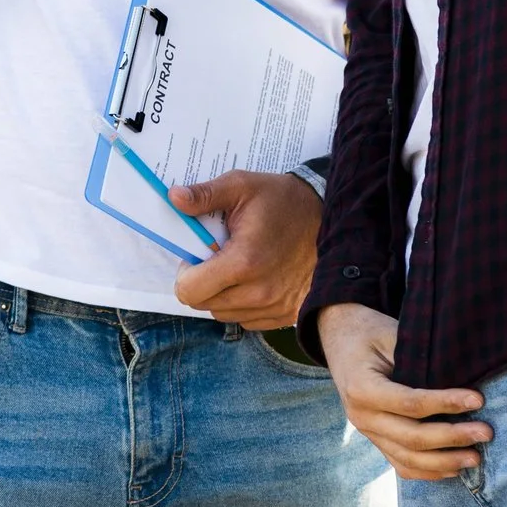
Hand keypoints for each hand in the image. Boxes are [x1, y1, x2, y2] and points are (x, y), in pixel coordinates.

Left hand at [169, 169, 318, 328]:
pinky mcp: (287, 315)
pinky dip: (242, 304)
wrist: (333, 220)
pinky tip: (254, 279)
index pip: (189, 291)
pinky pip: (247, 320)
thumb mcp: (242, 186)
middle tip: (216, 258)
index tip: (196, 257)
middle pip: (203, 304)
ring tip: (236, 267)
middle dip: (201, 282)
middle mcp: (259, 292)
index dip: (184, 274)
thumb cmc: (283, 201)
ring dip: (221, 295)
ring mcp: (275, 308)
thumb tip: (173, 198)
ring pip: (224, 314)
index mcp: (243, 262)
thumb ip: (205, 195)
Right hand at [316, 303, 491, 479]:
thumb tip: (462, 379)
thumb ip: (418, 360)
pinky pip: (402, 465)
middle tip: (486, 433)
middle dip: (453, 437)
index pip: (410, 403)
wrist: (341, 339)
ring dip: (445, 462)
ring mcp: (366, 432)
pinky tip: (455, 469)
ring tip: (476, 458)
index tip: (478, 399)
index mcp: (361, 387)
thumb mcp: (391, 335)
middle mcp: (361, 416)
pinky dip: (429, 472)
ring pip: (408, 459)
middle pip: (412, 437)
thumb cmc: (370, 333)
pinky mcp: (375, 440)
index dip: (446, 403)